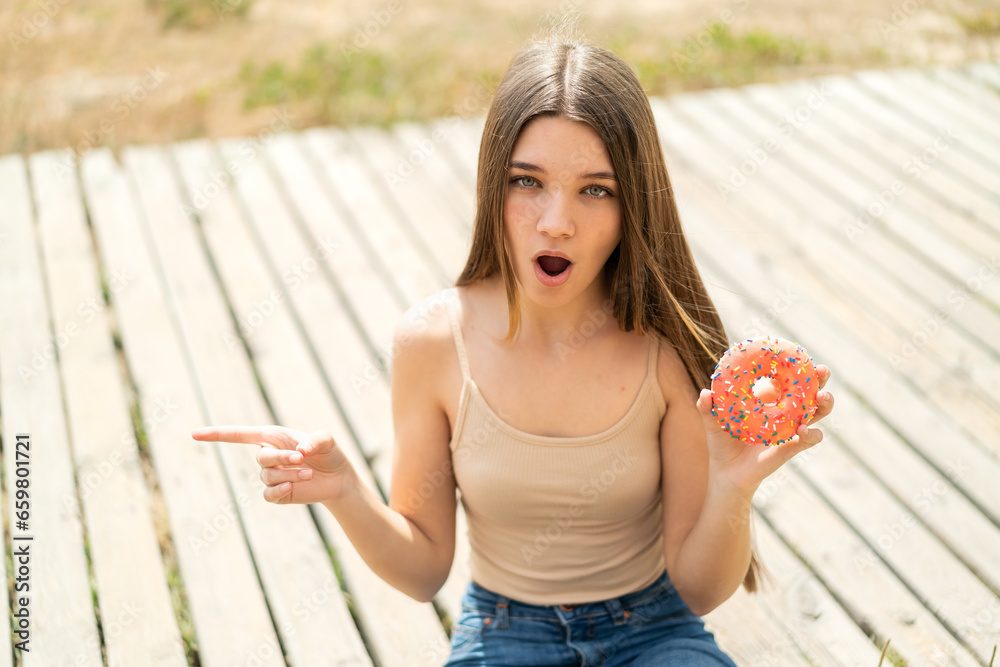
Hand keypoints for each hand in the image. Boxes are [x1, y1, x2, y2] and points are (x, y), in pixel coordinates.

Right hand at [191, 425, 353, 504]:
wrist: (339, 479)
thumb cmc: (330, 454)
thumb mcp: (326, 440)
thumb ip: (315, 439)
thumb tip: (301, 450)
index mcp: (272, 437)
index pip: (238, 435)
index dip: (217, 434)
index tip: (195, 434)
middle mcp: (268, 455)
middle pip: (262, 457)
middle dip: (282, 457)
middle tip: (302, 458)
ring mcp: (271, 476)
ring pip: (268, 476)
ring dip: (290, 473)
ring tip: (309, 472)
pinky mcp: (277, 494)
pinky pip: (269, 494)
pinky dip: (281, 489)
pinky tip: (294, 486)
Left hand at [694, 365, 834, 494]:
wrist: (727, 472)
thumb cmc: (722, 441)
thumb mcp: (713, 422)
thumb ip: (707, 408)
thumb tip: (705, 393)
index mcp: (770, 398)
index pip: (789, 377)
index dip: (798, 365)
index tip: (802, 353)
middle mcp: (786, 411)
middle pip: (810, 391)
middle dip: (820, 379)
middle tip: (822, 370)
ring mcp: (792, 429)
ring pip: (817, 413)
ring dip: (824, 404)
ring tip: (821, 398)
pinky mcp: (791, 447)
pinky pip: (807, 441)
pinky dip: (810, 435)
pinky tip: (805, 431)